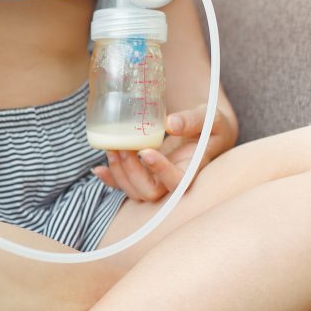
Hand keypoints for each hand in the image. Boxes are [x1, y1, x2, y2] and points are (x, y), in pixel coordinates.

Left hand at [91, 105, 236, 201]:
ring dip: (119, 174)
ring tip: (111, 150)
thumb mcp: (210, 118)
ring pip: (135, 191)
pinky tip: (99, 168)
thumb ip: (193, 120)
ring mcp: (157, 181)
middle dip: (132, 172)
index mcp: (193, 168)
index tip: (146, 152)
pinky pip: (125, 185)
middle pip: (150, 191)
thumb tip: (170, 123)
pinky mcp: (145, 176)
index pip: (178, 181)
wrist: (205, 132)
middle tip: (121, 147)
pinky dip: (110, 179)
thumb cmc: (211, 125)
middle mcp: (173, 180)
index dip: (161, 172)